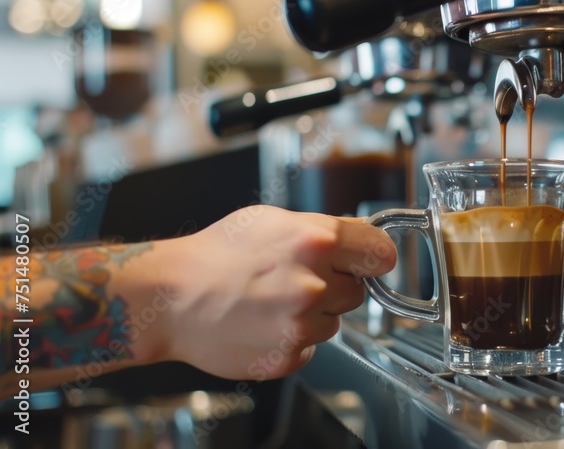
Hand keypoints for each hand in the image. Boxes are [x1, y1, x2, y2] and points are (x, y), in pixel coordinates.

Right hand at [155, 205, 395, 379]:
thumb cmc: (216, 254)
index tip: (367, 261)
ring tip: (271, 301)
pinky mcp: (289, 356)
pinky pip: (311, 348)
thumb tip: (365, 233)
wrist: (171, 298)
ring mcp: (302, 324)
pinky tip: (263, 323)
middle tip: (294, 279)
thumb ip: (325, 228)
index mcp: (315, 242)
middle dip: (334, 285)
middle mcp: (314, 284)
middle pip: (357, 291)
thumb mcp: (272, 219)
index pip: (381, 254)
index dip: (373, 257)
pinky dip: (293, 339)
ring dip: (312, 314)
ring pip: (333, 321)